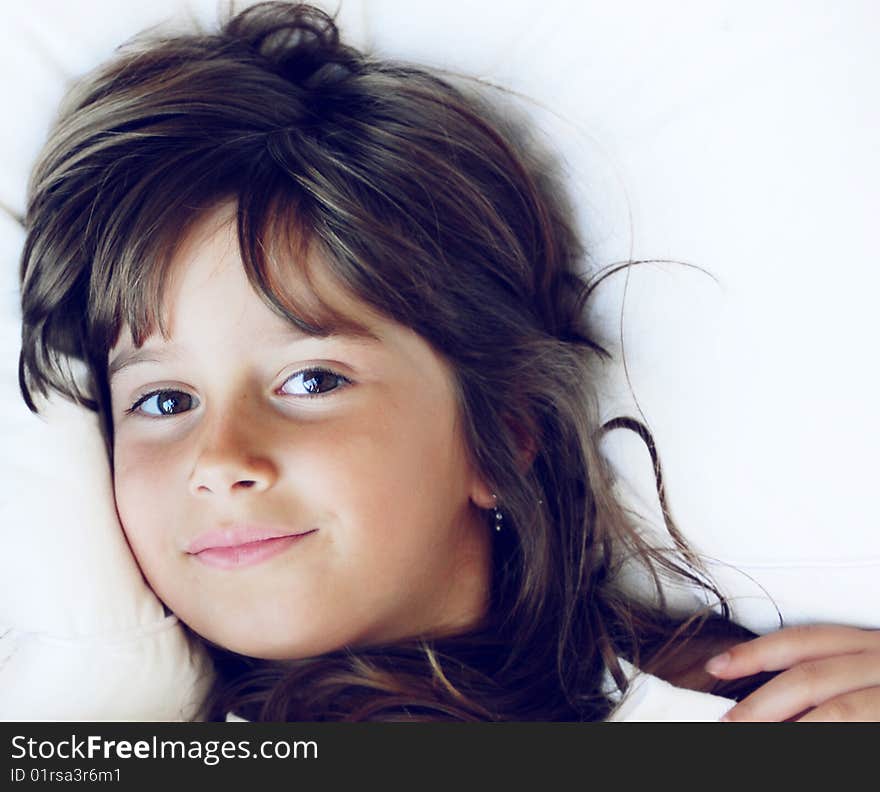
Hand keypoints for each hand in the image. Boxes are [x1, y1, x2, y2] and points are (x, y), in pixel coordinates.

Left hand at [704, 624, 879, 721]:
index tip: (715, 665)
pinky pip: (860, 726)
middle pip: (810, 676)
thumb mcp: (871, 677)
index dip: (755, 652)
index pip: (802, 641)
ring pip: (837, 709)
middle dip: (763, 703)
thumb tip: (774, 709)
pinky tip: (804, 738)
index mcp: (867, 644)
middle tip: (727, 722)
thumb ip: (827, 683)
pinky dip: (824, 736)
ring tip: (752, 736)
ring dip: (794, 727)